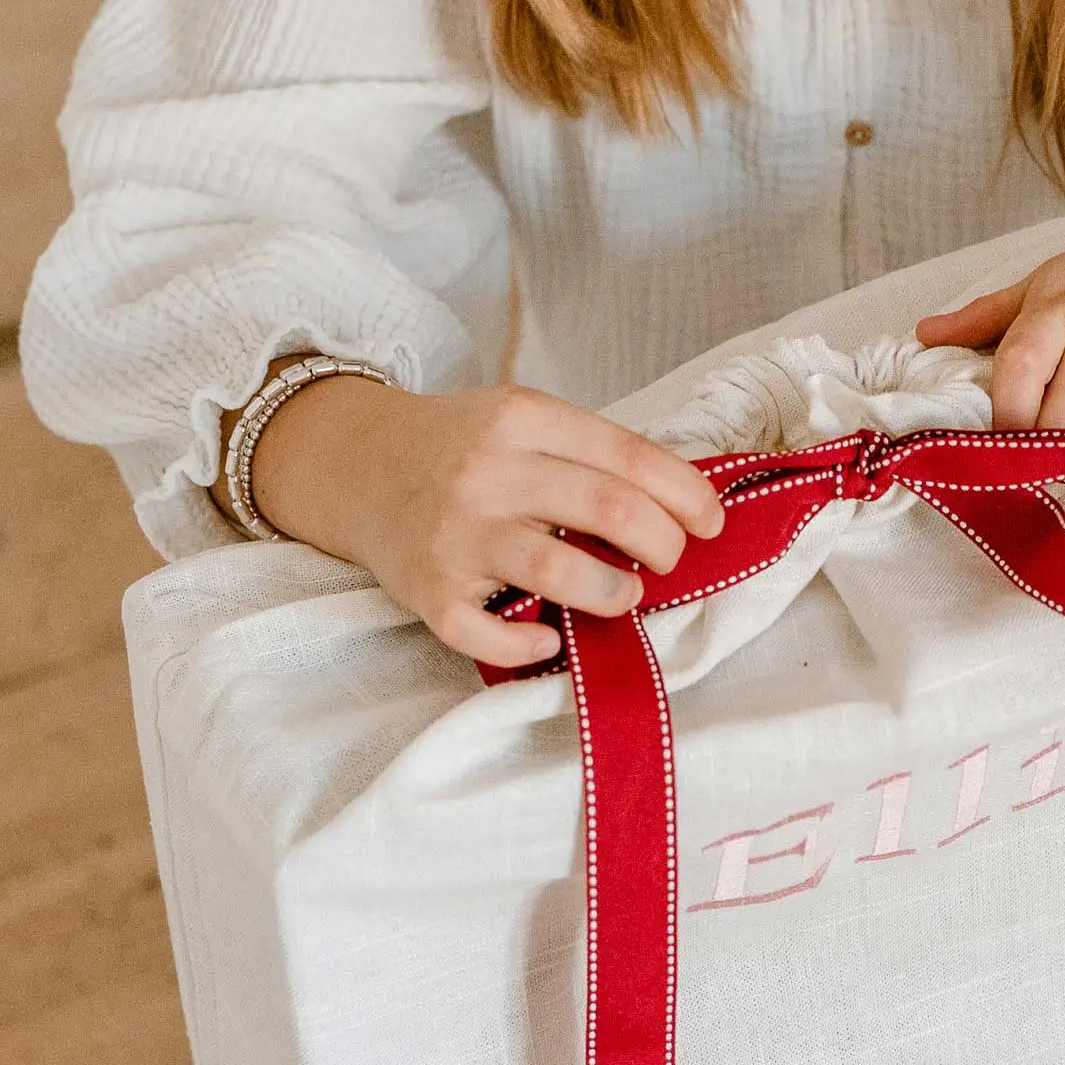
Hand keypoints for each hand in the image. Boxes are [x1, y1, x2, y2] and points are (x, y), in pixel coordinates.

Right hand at [242, 374, 723, 669]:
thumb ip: (592, 454)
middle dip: (663, 544)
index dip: (686, 495)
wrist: (354, 465)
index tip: (710, 522)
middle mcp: (487, 472)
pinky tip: (550, 638)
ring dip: (614, 594)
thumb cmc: (463, 449)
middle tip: (668, 560)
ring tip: (624, 596)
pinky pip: (490, 635)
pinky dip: (532, 646)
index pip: (631, 458)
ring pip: (561, 573)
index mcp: (522, 418)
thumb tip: (686, 506)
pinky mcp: (428, 593)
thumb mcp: (524, 420)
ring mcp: (456, 535)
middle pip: (611, 511)